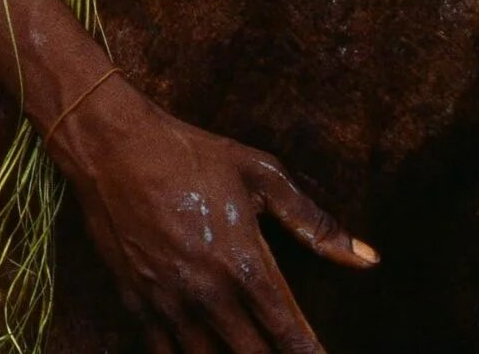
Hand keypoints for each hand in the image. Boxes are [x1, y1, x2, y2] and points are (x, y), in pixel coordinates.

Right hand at [48, 76, 376, 352]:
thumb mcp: (260, 174)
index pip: (289, 333)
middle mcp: (207, 292)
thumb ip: (313, 222)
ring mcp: (167, 300)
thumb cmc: (190, 154)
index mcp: (243, 263)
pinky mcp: (135, 298)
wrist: (111, 144)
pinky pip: (161, 350)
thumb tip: (367, 258)